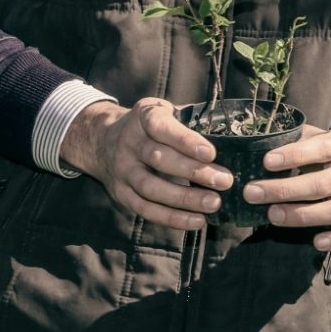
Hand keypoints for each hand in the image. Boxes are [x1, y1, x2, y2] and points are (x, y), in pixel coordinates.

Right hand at [61, 98, 233, 230]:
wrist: (102, 140)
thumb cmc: (148, 126)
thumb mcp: (162, 111)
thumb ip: (186, 121)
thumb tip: (228, 139)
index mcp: (143, 117)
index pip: (162, 127)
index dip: (185, 140)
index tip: (211, 153)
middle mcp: (129, 143)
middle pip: (159, 159)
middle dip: (194, 172)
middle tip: (224, 181)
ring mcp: (122, 170)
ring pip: (151, 188)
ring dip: (185, 199)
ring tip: (214, 203)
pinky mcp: (121, 193)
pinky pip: (146, 209)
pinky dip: (172, 218)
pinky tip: (197, 220)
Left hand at [242, 125, 330, 250]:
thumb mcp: (326, 137)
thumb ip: (301, 139)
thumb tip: (262, 143)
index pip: (322, 149)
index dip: (294, 155)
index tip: (267, 162)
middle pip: (322, 184)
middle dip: (284, 190)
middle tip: (253, 193)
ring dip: (302, 216)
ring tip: (272, 215)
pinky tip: (316, 242)